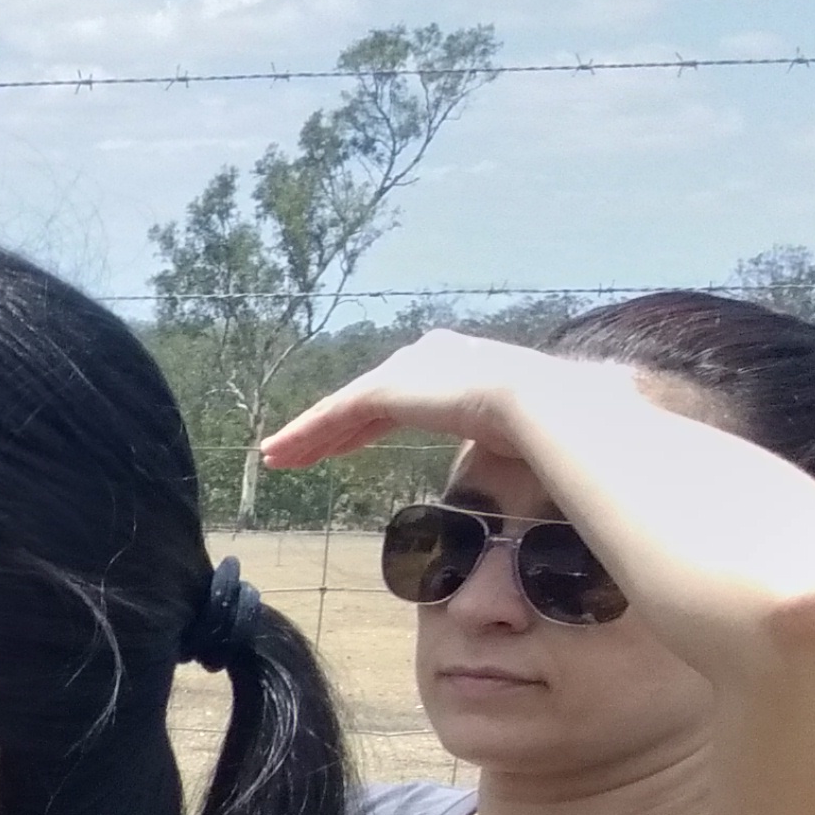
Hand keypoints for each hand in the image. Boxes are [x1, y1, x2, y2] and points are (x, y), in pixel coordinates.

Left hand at [256, 327, 579, 473]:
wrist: (535, 402)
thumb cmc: (539, 423)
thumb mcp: (508, 427)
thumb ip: (492, 431)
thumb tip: (510, 449)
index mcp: (453, 365)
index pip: (396, 399)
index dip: (365, 425)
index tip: (342, 444)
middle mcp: (422, 358)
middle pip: (362, 402)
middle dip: (327, 430)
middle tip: (296, 451)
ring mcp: (402, 371)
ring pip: (340, 409)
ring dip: (306, 435)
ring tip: (276, 456)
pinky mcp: (385, 389)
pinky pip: (334, 414)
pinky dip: (305, 433)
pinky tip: (282, 451)